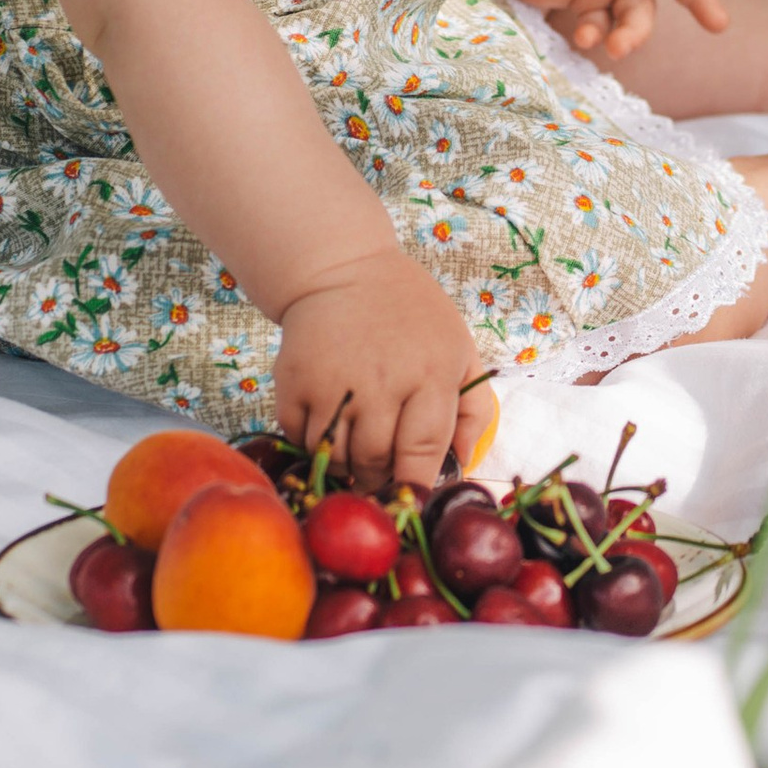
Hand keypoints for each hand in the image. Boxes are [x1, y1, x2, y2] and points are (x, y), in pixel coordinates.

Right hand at [274, 251, 475, 493]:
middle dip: (379, 480)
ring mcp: (332, 382)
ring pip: (335, 457)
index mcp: (429, 373)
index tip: (412, 498)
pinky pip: (299, 438)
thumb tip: (462, 466)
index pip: (421, 450)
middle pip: (375, 461)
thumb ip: (474, 409)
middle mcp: (380, 380)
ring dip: (346, 466)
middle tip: (380, 478)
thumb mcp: (459, 350)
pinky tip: (329, 426)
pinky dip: (313, 444)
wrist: (342, 269)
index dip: (417, 484)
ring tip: (356, 451)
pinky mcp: (293, 381)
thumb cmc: (411, 314)